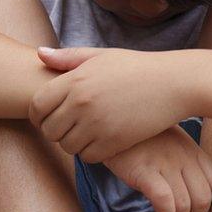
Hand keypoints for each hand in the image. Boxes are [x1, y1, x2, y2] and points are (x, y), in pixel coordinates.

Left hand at [29, 46, 192, 162]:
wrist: (174, 83)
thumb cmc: (136, 67)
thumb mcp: (101, 56)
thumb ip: (67, 58)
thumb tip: (39, 54)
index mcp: (74, 81)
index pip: (37, 106)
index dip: (39, 115)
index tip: (49, 117)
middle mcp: (81, 104)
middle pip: (49, 131)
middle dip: (55, 131)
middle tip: (69, 127)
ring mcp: (97, 124)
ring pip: (67, 147)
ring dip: (73, 143)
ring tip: (86, 134)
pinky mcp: (114, 142)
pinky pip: (88, 157)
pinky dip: (91, 153)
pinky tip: (101, 141)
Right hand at [103, 126, 211, 211]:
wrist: (110, 120)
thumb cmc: (138, 136)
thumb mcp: (169, 140)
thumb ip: (183, 159)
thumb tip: (189, 189)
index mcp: (192, 149)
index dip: (208, 204)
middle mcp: (182, 156)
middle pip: (203, 198)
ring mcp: (164, 163)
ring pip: (185, 204)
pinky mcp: (144, 171)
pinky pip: (164, 201)